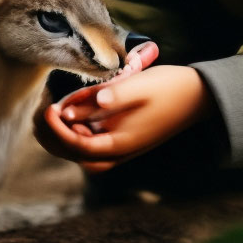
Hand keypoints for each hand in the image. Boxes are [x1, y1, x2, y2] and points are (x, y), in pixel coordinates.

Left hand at [36, 65, 212, 172]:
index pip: (77, 145)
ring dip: (62, 134)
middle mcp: (118, 152)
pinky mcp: (122, 138)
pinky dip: (76, 130)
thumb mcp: (138, 87)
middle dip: (53, 135)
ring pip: (80, 151)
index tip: (49, 106)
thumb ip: (109, 96)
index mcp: (121, 145)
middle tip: (43, 109)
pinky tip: (72, 109)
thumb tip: (76, 106)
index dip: (57, 128)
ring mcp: (120, 147)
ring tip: (52, 109)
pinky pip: (91, 142)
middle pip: (73, 154)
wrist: (199, 97)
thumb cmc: (169, 89)